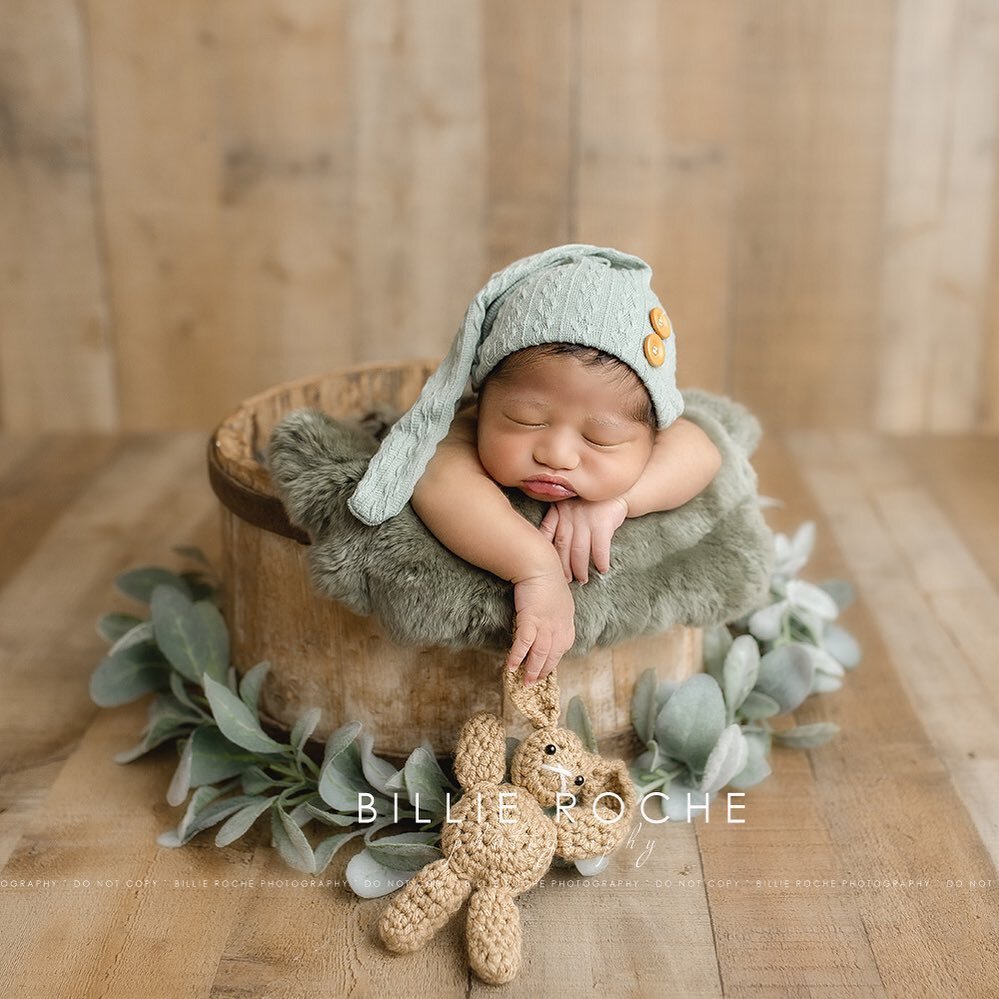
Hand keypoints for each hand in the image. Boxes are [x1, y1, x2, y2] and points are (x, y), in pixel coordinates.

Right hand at [506, 569, 575, 683]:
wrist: (538, 564)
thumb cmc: (545, 574)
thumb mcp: (557, 593)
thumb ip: (555, 607)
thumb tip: (548, 611)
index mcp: (566, 619)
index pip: (564, 645)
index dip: (555, 658)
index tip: (549, 666)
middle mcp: (559, 625)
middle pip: (553, 654)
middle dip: (544, 670)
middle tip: (535, 682)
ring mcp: (546, 624)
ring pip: (540, 654)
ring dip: (533, 670)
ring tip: (526, 682)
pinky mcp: (530, 620)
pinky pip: (524, 644)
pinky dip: (518, 657)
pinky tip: (511, 667)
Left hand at [539, 497, 628, 583]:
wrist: (618, 489)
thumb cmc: (591, 501)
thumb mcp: (571, 504)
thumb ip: (558, 518)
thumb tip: (544, 542)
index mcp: (559, 511)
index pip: (546, 532)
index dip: (545, 550)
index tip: (545, 565)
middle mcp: (570, 516)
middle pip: (562, 546)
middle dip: (563, 566)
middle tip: (566, 580)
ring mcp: (586, 520)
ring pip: (579, 550)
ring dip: (580, 568)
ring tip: (582, 579)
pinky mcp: (603, 523)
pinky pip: (600, 547)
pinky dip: (600, 561)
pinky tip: (602, 569)